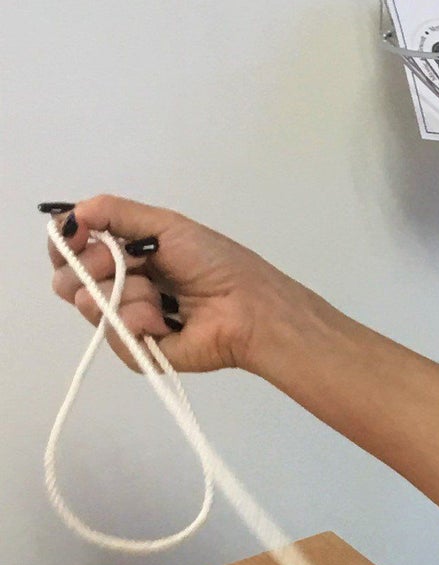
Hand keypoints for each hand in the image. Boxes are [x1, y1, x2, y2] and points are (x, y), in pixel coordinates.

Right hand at [44, 194, 312, 375]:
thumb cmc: (214, 263)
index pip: (72, 251)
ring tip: (156, 295)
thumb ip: (114, 213)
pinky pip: (112, 335)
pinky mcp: (138, 351)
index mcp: (126, 256)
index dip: (64, 244)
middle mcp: (120, 288)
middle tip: (125, 264)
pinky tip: (163, 320)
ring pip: (87, 305)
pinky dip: (136, 320)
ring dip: (121, 292)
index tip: (75, 235)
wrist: (248, 308)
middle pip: (68, 281)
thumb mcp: (166, 225)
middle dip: (88, 266)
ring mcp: (127, 321)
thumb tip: (68, 215)